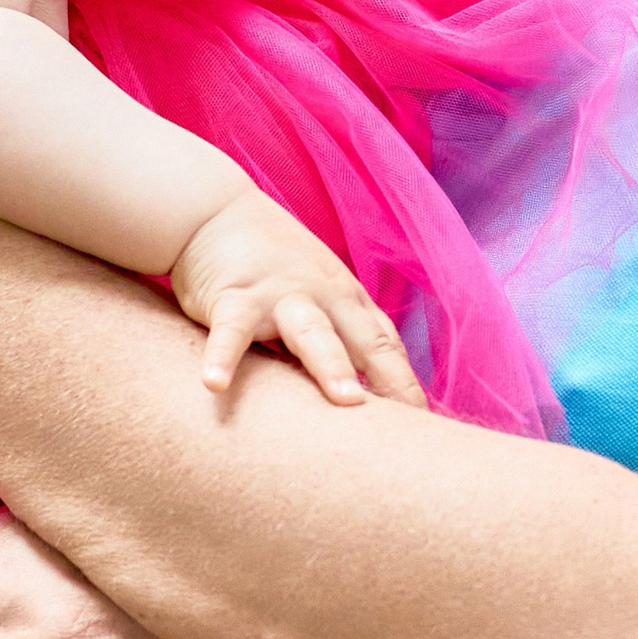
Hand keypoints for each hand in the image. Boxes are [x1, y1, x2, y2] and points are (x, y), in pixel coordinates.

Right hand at [172, 188, 426, 408]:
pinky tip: (215, 385)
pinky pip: (230, 331)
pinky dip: (223, 357)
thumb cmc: (270, 263)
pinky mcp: (234, 296)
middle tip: (405, 424)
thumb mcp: (316, 294)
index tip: (423, 427)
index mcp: (348, 301)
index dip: (406, 385)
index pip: (386, 347)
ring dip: (331, 364)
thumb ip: (337, 337)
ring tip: (346, 400)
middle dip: (391, 379)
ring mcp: (281, 295)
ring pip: (312, 331)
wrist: (213, 211)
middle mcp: (324, 296)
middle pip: (365, 341)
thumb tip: (359, 400)